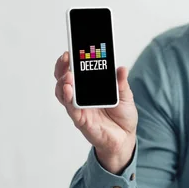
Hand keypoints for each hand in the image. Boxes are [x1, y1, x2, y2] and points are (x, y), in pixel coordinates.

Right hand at [54, 52, 137, 173]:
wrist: (126, 138)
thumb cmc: (122, 116)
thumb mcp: (126, 96)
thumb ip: (121, 83)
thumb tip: (121, 68)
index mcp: (90, 88)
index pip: (75, 71)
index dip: (71, 60)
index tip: (71, 49)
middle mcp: (81, 97)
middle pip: (64, 79)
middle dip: (62, 67)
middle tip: (66, 57)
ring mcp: (79, 108)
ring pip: (63, 93)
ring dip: (63, 82)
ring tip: (68, 75)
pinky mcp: (81, 121)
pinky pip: (71, 109)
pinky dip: (69, 99)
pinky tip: (69, 90)